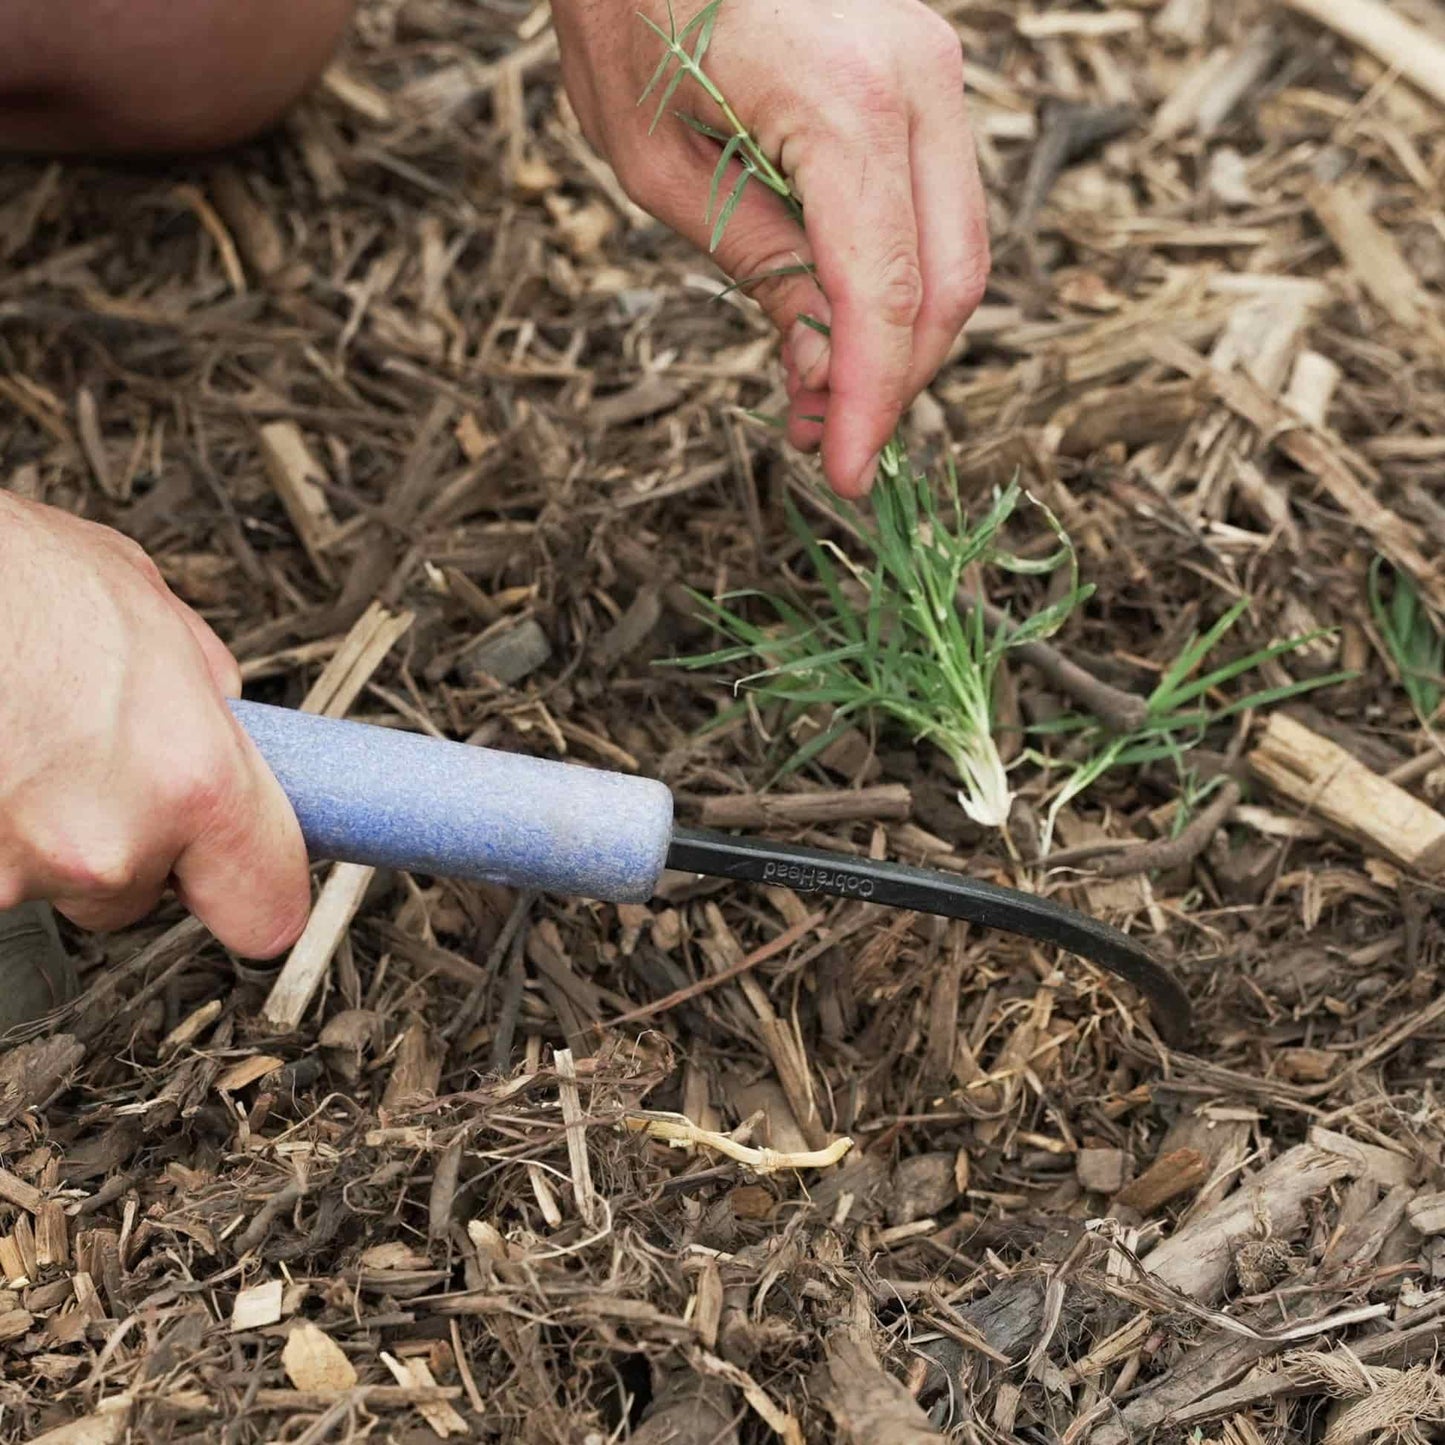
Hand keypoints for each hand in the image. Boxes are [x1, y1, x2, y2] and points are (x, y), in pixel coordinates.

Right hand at [0, 495, 310, 954]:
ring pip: (46, 883)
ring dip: (30, 830)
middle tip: (77, 760)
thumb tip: (223, 713)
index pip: (269, 909)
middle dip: (118, 837)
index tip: (246, 880)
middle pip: (138, 892)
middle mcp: (107, 842)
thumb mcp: (142, 601)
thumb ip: (201, 683)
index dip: (255, 889)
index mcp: (191, 778)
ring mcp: (9, 871)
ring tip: (7, 737)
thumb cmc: (6, 576)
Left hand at [553, 0, 988, 497]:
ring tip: (818, 389)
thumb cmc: (633, 13)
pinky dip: (898, 278)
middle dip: (893, 380)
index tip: (846, 474)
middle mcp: (919, 81)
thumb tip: (824, 371)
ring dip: (900, 337)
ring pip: (956, 250)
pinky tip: (837, 319)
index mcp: (849, 105)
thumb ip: (761, 270)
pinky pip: (934, 207)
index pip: (886, 296)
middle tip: (825, 441)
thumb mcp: (666, 167)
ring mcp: (933, 71)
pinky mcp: (922, 76)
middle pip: (949, 283)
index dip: (870, 401)